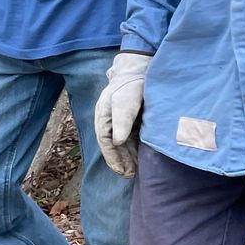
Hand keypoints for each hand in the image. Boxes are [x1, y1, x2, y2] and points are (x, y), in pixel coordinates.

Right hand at [94, 51, 152, 176]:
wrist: (139, 68)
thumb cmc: (130, 84)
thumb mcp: (125, 102)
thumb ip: (121, 121)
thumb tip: (117, 142)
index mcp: (103, 117)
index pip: (106, 143)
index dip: (113, 159)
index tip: (122, 172)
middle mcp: (109, 120)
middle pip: (114, 146)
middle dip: (121, 161)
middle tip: (130, 175)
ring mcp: (119, 119)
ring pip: (122, 143)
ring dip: (128, 156)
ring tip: (136, 171)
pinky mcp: (130, 118)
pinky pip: (130, 137)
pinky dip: (134, 148)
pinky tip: (141, 157)